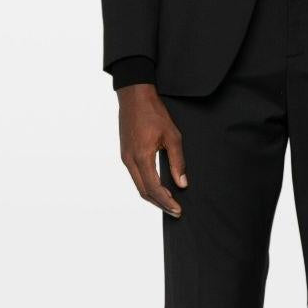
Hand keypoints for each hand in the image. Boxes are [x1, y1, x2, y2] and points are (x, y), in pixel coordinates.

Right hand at [117, 84, 186, 215]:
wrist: (134, 96)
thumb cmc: (154, 112)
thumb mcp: (172, 136)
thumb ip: (178, 161)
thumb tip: (182, 183)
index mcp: (141, 157)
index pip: (154, 188)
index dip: (166, 202)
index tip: (178, 210)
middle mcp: (130, 160)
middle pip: (144, 192)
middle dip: (160, 204)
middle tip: (175, 211)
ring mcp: (125, 157)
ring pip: (138, 185)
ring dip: (153, 196)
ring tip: (168, 202)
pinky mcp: (125, 153)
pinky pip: (135, 176)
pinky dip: (147, 185)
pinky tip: (158, 186)